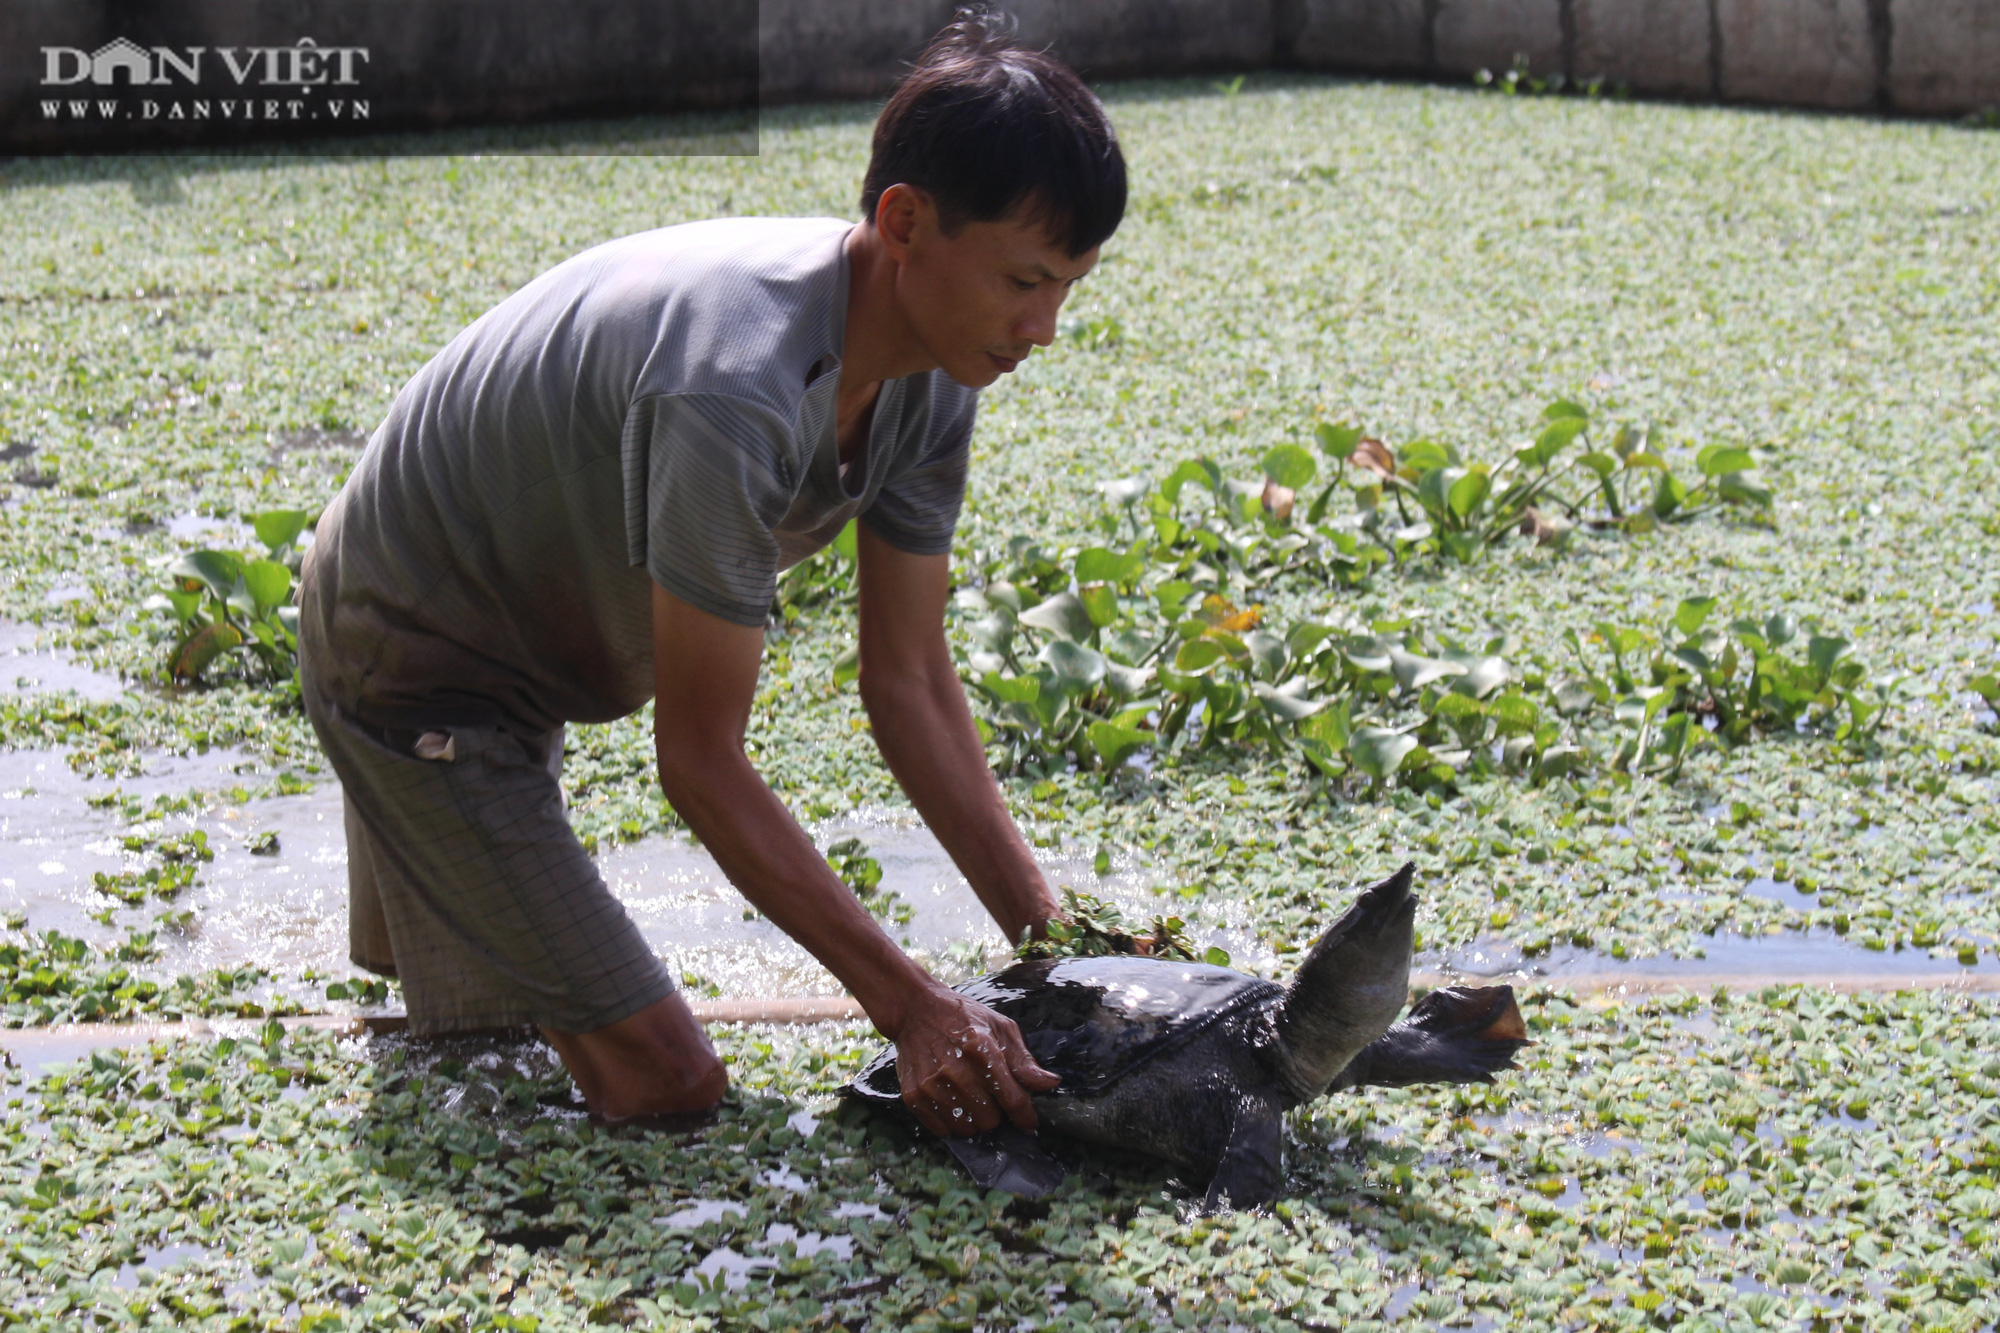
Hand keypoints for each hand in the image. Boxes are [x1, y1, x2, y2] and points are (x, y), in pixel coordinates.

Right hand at [894, 981, 1059, 1137]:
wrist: (916, 1011)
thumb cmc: (964, 1018)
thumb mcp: (1000, 1028)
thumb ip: (1024, 1061)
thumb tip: (1051, 1084)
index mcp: (981, 1049)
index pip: (1012, 1099)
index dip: (1025, 1117)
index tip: (1030, 1124)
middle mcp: (955, 1069)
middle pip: (990, 1119)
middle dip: (996, 1113)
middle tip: (990, 1096)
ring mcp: (931, 1084)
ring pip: (967, 1129)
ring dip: (975, 1120)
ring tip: (971, 1098)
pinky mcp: (913, 1096)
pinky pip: (943, 1131)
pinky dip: (952, 1123)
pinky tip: (953, 1102)